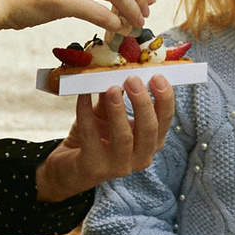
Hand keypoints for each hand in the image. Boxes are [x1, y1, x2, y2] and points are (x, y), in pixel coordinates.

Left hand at [35, 71, 174, 203]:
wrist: (69, 165)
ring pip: (124, 138)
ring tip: (113, 88)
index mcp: (149, 143)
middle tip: (133, 79)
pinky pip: (91, 137)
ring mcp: (117, 166)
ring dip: (119, 111)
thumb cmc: (95, 136)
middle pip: (150, 131)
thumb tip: (120, 67)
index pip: (165, 121)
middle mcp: (139, 158)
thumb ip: (117, 94)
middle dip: (143, 103)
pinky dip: (86, 113)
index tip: (157, 76)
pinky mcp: (93, 167)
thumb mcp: (108, 113)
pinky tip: (82, 94)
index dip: (164, 99)